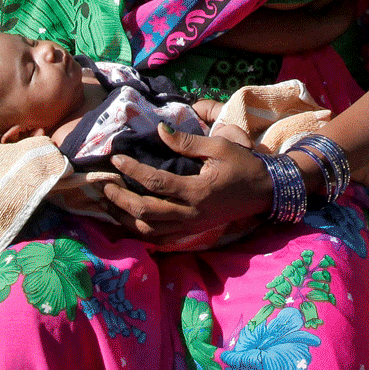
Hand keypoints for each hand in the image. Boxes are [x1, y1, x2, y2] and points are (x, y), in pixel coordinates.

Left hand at [104, 126, 271, 243]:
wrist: (264, 192)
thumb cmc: (243, 165)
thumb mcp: (219, 147)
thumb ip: (187, 142)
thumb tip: (159, 130)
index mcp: (197, 191)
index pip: (155, 183)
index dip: (131, 170)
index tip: (115, 158)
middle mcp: (191, 214)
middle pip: (145, 213)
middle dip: (119, 199)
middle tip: (103, 184)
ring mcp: (191, 227)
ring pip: (148, 231)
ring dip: (124, 218)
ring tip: (108, 203)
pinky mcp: (191, 232)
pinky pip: (159, 239)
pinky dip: (139, 231)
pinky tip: (127, 219)